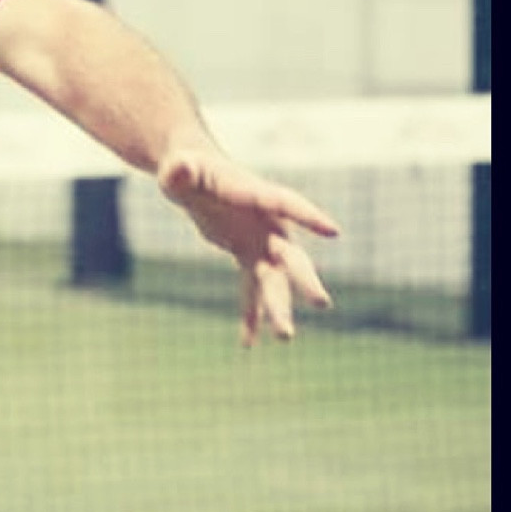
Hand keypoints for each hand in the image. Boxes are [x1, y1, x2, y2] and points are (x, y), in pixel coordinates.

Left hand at [156, 146, 339, 346]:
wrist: (189, 176)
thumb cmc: (184, 168)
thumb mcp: (177, 169)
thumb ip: (179, 171)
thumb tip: (176, 170)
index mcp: (253, 194)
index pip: (285, 203)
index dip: (308, 217)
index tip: (333, 231)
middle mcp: (266, 222)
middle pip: (289, 254)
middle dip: (304, 279)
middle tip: (322, 303)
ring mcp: (259, 242)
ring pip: (273, 280)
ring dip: (278, 308)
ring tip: (284, 338)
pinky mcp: (247, 255)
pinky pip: (252, 289)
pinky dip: (250, 315)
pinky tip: (248, 343)